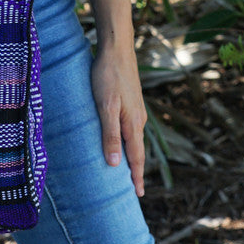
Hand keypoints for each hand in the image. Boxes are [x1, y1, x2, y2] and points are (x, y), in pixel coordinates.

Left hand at [90, 43, 146, 196]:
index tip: (138, 196)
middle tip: (133, 190)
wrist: (116, 47)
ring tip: (126, 169)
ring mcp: (135, 109)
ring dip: (131, 155)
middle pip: (137, 151)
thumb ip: (110, 134)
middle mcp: (137, 119)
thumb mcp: (105, 106)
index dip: (137, 177)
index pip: (136, 158)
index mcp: (133, 124)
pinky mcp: (129, 100)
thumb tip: (116, 164)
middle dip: (136, 170)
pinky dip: (127, 140)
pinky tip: (120, 139)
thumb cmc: (108, 76)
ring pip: (134, 138)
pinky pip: (130, 127)